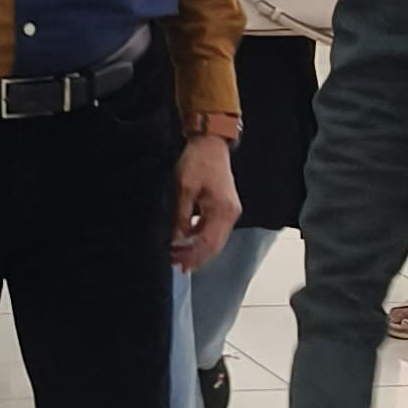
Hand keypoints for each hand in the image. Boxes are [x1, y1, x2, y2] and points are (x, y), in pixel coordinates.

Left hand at [170, 135, 238, 271]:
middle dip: (196, 257)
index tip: (178, 263)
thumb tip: (177, 238)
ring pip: (215, 239)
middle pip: (215, 246)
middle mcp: (230, 214)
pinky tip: (187, 240)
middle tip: (177, 264)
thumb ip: (181, 216)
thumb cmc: (199, 160)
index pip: (209, 243)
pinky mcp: (224, 207)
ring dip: (198, 249)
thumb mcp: (184, 188)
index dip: (193, 256)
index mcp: (223, 210)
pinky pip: (214, 229)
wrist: (210, 143)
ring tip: (179, 255)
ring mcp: (229, 211)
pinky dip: (201, 237)